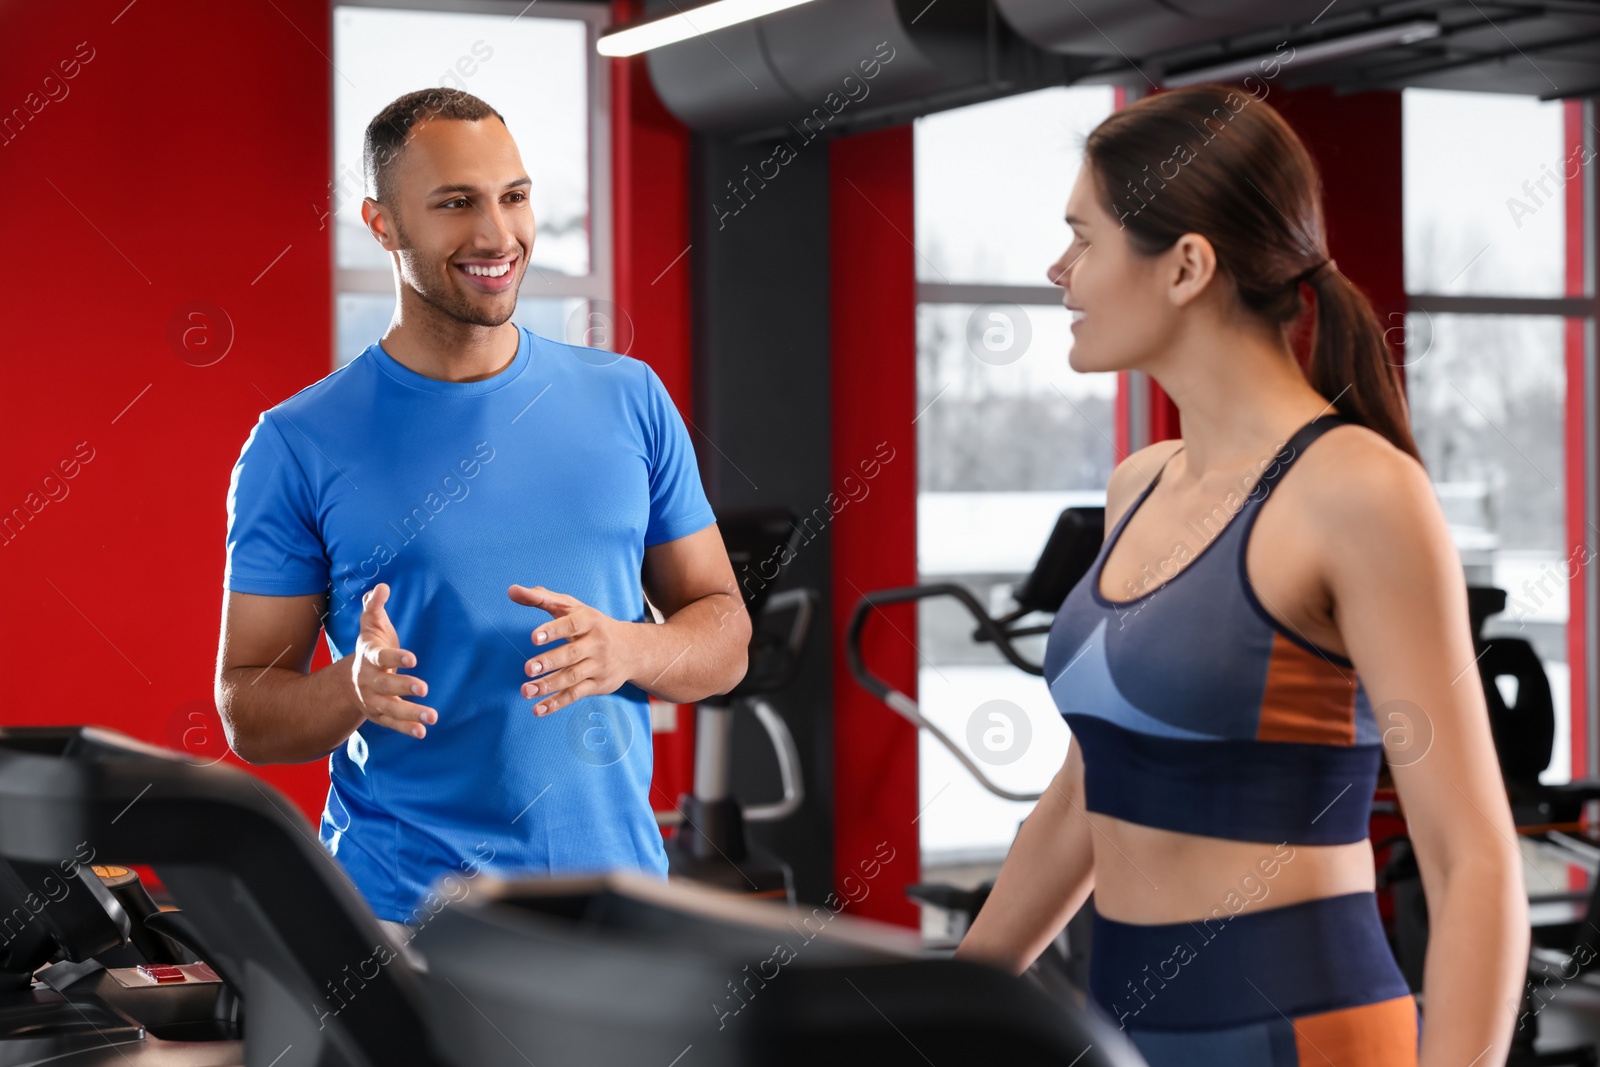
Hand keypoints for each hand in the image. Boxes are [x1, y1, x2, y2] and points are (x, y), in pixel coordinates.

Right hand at [351, 583, 435, 737]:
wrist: (350, 680)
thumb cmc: (371, 647)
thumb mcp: (370, 625)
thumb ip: (374, 606)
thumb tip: (381, 587)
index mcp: (369, 657)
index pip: (381, 657)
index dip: (396, 658)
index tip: (414, 659)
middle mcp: (368, 680)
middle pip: (384, 685)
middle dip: (404, 687)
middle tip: (424, 688)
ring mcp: (373, 700)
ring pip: (390, 708)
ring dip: (410, 713)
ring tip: (432, 717)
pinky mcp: (378, 715)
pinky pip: (391, 724)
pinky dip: (406, 728)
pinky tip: (423, 732)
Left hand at [508, 585, 637, 717]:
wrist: (632, 649)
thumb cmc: (592, 624)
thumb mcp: (571, 607)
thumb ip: (541, 598)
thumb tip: (512, 590)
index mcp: (590, 621)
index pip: (572, 625)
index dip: (554, 630)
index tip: (534, 637)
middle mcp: (596, 644)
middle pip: (571, 654)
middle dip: (550, 662)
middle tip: (528, 668)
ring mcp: (598, 666)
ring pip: (572, 678)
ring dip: (549, 685)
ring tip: (526, 690)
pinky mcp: (597, 685)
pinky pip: (575, 695)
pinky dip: (557, 703)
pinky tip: (538, 709)